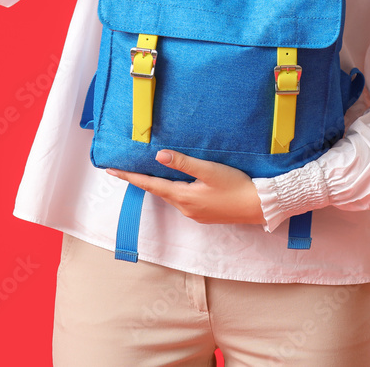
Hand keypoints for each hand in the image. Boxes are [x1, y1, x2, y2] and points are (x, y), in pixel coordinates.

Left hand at [107, 150, 266, 225]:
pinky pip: (183, 200)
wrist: (258, 206)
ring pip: (171, 195)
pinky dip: (174, 190)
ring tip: (150, 172)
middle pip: (158, 191)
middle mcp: (185, 208)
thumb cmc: (235, 186)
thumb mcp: (209, 170)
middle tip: (127, 167)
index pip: (150, 185)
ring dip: (159, 184)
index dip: (130, 177)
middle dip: (143, 179)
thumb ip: (184, 163)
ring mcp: (195, 213)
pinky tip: (178, 182)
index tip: (112, 171)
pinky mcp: (204, 214)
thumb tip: (159, 156)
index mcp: (183, 197)